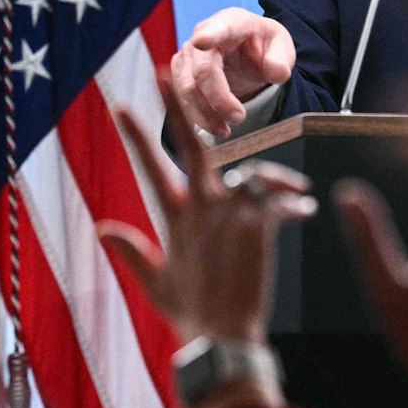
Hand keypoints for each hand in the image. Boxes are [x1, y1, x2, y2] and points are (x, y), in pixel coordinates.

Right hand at [101, 74, 313, 349]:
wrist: (223, 337)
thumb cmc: (190, 314)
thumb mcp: (154, 282)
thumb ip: (130, 251)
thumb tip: (101, 227)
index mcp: (175, 217)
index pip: (150, 167)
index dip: (135, 135)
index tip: (119, 105)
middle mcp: (201, 206)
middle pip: (191, 145)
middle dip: (179, 106)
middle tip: (169, 69)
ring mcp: (230, 213)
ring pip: (251, 171)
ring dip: (274, 177)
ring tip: (295, 192)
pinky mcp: (258, 225)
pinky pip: (280, 201)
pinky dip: (294, 204)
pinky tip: (306, 213)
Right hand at [169, 9, 294, 137]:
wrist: (249, 53)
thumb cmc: (263, 46)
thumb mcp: (282, 48)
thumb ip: (282, 59)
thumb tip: (278, 72)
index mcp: (232, 22)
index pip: (219, 28)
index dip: (209, 35)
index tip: (202, 42)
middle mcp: (204, 33)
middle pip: (202, 70)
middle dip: (219, 98)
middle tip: (239, 117)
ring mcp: (189, 53)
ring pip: (187, 87)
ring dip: (206, 112)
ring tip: (227, 128)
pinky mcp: (182, 72)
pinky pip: (182, 98)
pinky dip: (199, 116)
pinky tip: (217, 126)